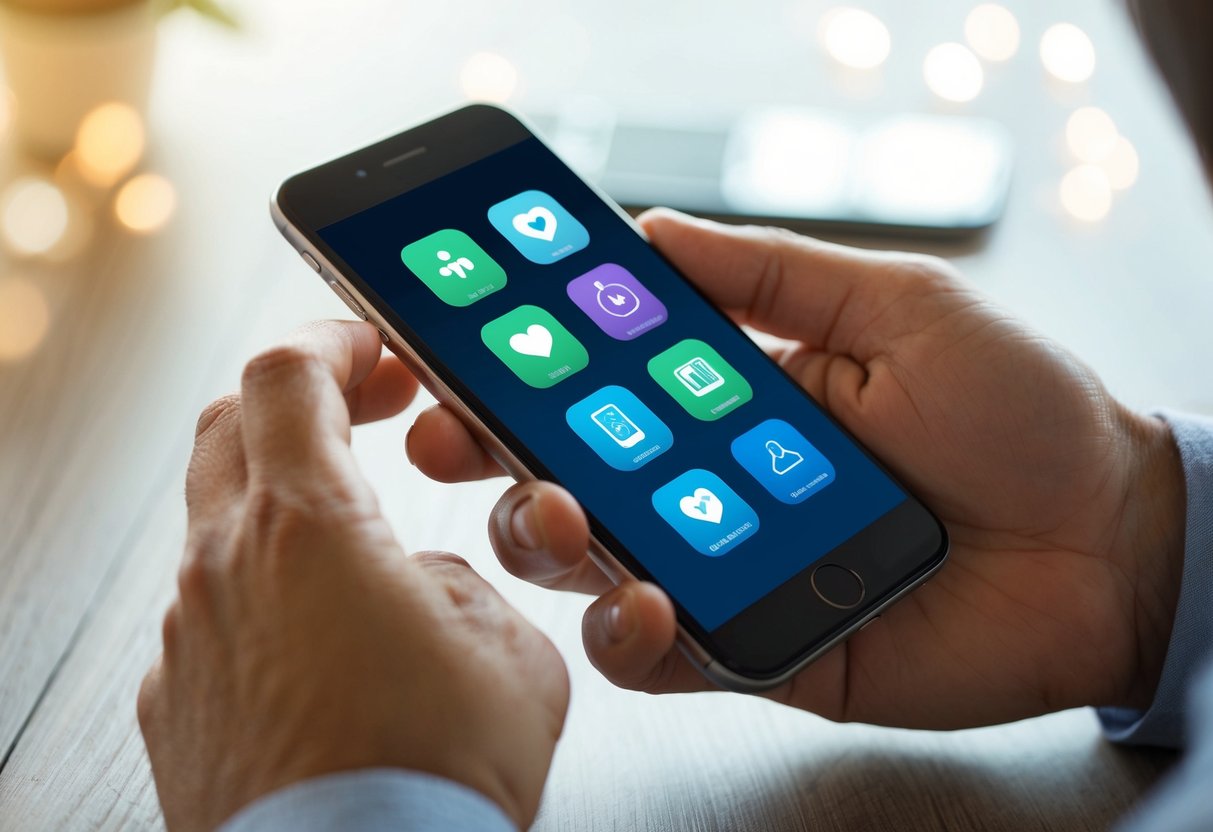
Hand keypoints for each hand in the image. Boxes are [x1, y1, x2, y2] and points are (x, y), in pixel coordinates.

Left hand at [138, 321, 568, 831]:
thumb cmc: (429, 782)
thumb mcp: (506, 648)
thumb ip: (458, 585)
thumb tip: (422, 586)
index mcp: (309, 529)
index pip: (287, 375)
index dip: (333, 341)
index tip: (371, 348)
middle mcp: (226, 571)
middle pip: (229, 426)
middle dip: (298, 402)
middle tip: (356, 410)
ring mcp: (191, 640)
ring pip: (219, 524)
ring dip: (285, 505)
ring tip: (357, 540)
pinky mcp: (180, 707)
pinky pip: (215, 617)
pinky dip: (266, 597)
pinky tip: (326, 645)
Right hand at [407, 209, 1185, 728]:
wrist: (1110, 542)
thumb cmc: (1021, 412)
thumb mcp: (898, 308)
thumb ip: (774, 277)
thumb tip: (654, 231)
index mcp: (729, 398)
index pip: (599, 379)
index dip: (520, 363)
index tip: (452, 340)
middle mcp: (706, 484)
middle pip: (564, 471)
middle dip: (488, 452)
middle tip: (450, 431)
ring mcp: (721, 570)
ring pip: (588, 564)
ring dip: (544, 537)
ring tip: (551, 510)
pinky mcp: (750, 652)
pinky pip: (657, 654)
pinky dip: (628, 633)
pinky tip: (638, 600)